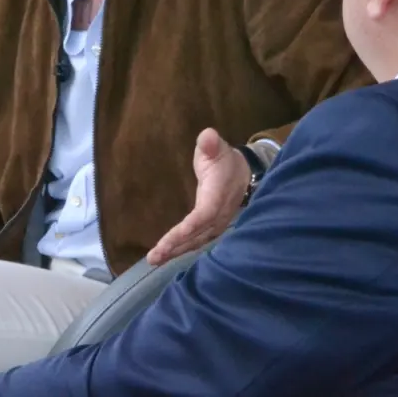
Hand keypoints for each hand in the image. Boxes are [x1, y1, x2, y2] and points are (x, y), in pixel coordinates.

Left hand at [146, 129, 248, 266]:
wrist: (244, 171)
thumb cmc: (223, 158)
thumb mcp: (216, 147)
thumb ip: (210, 144)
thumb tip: (208, 137)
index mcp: (217, 195)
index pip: (202, 217)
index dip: (186, 230)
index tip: (167, 242)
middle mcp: (218, 214)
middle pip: (197, 235)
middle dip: (175, 247)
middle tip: (153, 258)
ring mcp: (217, 223)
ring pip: (197, 241)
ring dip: (177, 252)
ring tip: (155, 260)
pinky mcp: (213, 226)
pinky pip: (198, 240)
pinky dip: (183, 248)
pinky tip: (169, 255)